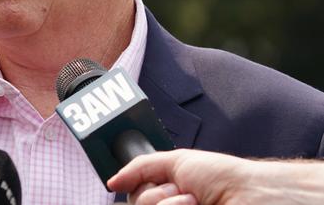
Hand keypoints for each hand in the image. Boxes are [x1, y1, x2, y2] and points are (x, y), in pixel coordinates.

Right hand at [108, 148, 323, 204]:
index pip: (134, 197)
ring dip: (168, 204)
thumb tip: (112, 181)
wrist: (250, 195)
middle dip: (157, 195)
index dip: (141, 188)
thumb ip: (140, 168)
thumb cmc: (222, 177)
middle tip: (183, 190)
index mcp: (166, 194)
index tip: (161, 183)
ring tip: (194, 200)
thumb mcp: (175, 162)